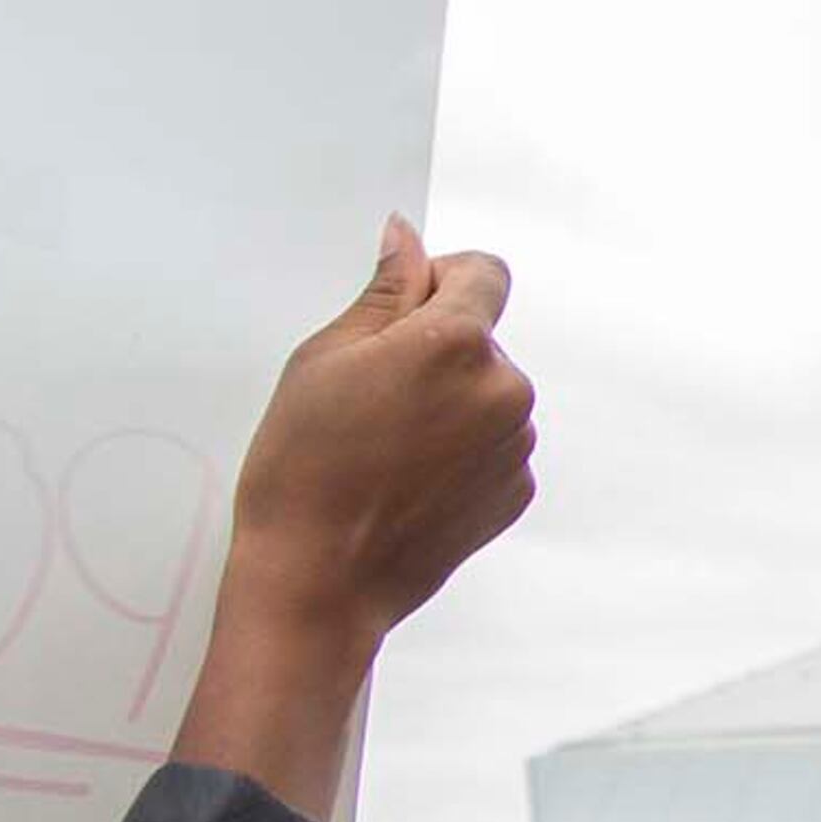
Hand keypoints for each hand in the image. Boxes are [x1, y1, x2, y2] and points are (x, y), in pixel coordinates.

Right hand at [172, 219, 536, 817]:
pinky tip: (405, 478)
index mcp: (457, 344)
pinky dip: (460, 449)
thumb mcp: (323, 361)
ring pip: (488, 392)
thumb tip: (406, 240)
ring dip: (450, 401)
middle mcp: (505, 389)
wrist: (319, 581)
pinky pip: (493, 443)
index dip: (443, 278)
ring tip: (382, 445)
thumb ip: (383, 293)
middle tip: (369, 394)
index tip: (405, 304)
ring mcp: (517, 444)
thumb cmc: (303, 468)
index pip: (486, 273)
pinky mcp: (517, 490)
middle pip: (483, 338)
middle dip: (436, 348)